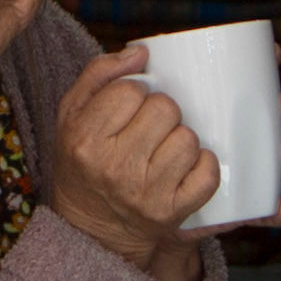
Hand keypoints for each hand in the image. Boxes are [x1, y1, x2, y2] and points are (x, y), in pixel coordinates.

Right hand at [49, 46, 219, 280]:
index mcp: (86, 139)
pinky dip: (203, 167)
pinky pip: (207, 174)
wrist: (89, 228)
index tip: (129, 108)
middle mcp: (114, 168)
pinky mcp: (171, 212)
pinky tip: (184, 168)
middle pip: (165, 110)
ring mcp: (145, 193)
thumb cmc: (83, 163)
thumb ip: (99, 74)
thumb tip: (141, 52)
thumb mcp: (72, 115)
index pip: (131, 91)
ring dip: (181, 139)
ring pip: (188, 139)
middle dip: (161, 113)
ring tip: (163, 150)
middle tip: (149, 129)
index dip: (135, 93)